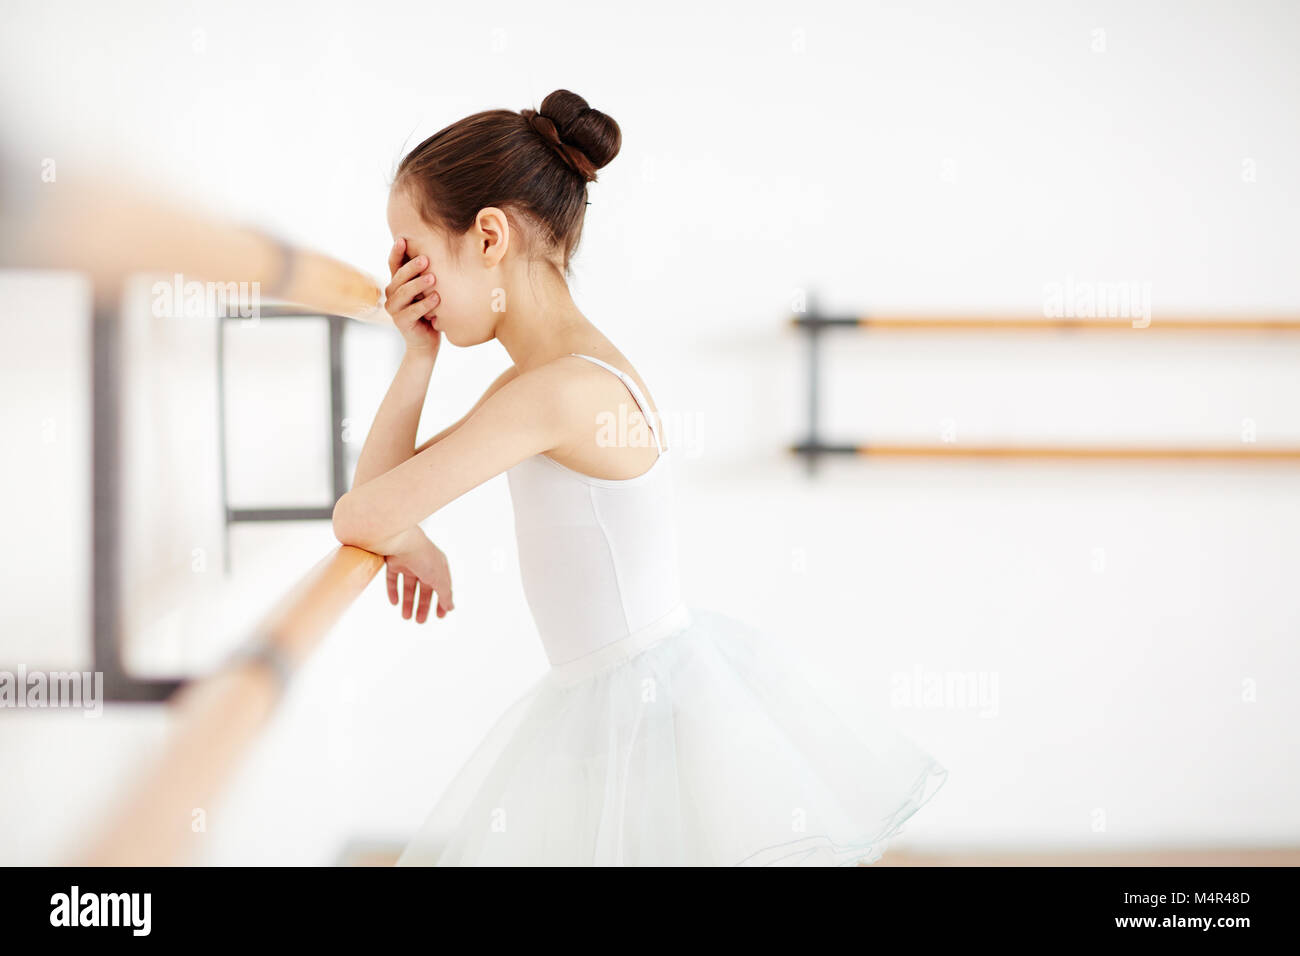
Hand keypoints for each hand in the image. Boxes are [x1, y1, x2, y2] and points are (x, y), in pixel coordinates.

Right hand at [384, 237, 440, 353]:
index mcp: (397, 283)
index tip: (403, 239)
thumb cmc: (430, 311)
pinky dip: (425, 305)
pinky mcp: (401, 322)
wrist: (427, 341)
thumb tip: (439, 249)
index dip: (396, 252)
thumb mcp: (427, 290)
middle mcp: (392, 294)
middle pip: (399, 277)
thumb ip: (427, 274)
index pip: (394, 264)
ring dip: (418, 285)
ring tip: (433, 278)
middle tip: (426, 259)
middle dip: (412, 267)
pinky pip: (412, 311)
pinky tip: (437, 299)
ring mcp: (394, 309)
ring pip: (404, 293)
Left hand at [384, 526, 453, 623]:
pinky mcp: (393, 563)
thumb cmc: (425, 558)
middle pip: (424, 589)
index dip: (441, 601)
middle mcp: (424, 565)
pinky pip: (393, 579)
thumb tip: (451, 607)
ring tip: (406, 618)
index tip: (440, 616)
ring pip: (409, 586)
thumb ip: (445, 594)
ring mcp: (408, 563)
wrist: (403, 542)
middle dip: (423, 606)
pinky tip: (394, 603)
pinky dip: (393, 591)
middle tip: (420, 621)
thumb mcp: (440, 579)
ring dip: (408, 602)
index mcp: (439, 566)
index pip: (441, 586)